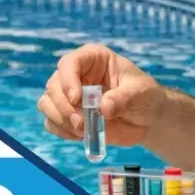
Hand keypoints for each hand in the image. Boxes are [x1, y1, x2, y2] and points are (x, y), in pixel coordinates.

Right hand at [37, 43, 164, 147]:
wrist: (147, 119)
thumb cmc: (145, 96)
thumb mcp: (140, 92)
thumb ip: (123, 98)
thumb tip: (103, 107)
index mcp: (93, 59)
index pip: (70, 63)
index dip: (68, 80)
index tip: (76, 99)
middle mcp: (76, 75)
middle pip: (53, 86)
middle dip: (64, 107)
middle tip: (82, 124)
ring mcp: (69, 96)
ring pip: (47, 104)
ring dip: (61, 120)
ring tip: (84, 131)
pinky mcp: (68, 116)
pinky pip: (52, 123)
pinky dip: (62, 131)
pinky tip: (81, 135)